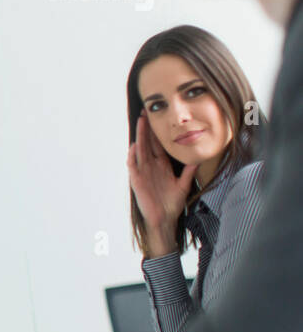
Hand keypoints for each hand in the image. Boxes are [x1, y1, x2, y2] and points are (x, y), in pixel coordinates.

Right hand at [126, 114, 194, 256]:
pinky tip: (134, 146)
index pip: (158, 145)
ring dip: (139, 136)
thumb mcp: (184, 184)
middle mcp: (151, 166)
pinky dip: (133, 155)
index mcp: (161, 165)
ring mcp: (143, 172)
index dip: (158, 132)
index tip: (158, 119)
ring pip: (140, 150)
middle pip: (148, 143)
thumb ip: (189, 171)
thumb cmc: (172, 203)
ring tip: (140, 122)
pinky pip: (133, 165)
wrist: (164, 218)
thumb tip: (197, 158)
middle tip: (145, 113)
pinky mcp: (137, 180)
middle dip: (146, 128)